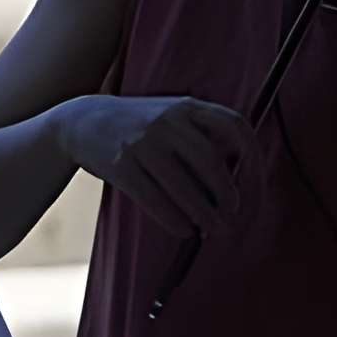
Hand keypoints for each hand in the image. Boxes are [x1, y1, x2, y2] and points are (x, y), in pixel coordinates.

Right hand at [55, 95, 253, 238]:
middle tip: (232, 216)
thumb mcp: (172, 116)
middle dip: (227, 195)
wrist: (81, 120)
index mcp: (187, 106)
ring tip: (213, 230)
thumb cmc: (138, 127)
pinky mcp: (121, 164)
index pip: (234, 126)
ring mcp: (142, 141)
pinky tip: (184, 230)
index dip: (252, 157)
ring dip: (203, 213)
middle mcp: (168, 121)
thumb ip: (204, 137)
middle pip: (211, 161)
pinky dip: (173, 218)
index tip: (254, 185)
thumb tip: (239, 180)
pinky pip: (153, 198)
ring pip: (183, 185)